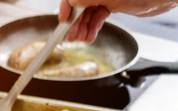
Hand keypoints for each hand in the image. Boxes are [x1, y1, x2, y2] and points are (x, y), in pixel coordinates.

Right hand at [59, 0, 176, 42]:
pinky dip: (94, 26)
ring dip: (84, 27)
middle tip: (72, 36)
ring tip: (82, 40)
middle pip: (80, 3)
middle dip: (75, 21)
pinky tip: (90, 36)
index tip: (62, 20)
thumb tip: (70, 2)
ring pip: (88, 11)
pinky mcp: (114, 3)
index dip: (66, 7)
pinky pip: (98, 15)